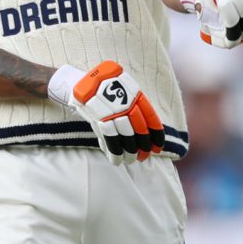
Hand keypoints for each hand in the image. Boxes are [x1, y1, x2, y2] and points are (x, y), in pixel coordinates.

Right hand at [48, 61, 164, 164]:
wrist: (84, 82)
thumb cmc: (106, 89)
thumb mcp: (125, 90)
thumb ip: (135, 106)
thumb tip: (145, 131)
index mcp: (135, 95)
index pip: (151, 118)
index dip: (156, 135)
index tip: (158, 148)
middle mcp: (126, 104)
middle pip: (140, 130)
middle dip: (143, 147)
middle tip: (144, 157)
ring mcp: (113, 112)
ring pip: (126, 138)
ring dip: (129, 153)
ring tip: (131, 161)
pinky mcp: (100, 119)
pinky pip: (110, 140)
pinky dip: (115, 153)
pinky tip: (117, 160)